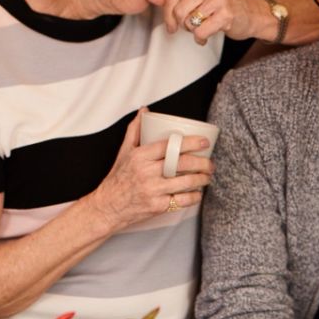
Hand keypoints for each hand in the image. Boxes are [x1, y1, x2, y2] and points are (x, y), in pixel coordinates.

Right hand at [90, 110, 213, 230]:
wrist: (108, 207)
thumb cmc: (118, 177)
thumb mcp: (124, 152)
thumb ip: (134, 130)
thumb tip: (145, 110)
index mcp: (140, 156)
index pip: (170, 146)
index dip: (190, 143)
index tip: (204, 142)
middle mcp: (147, 172)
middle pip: (181, 164)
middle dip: (202, 163)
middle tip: (210, 163)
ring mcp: (153, 190)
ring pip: (185, 182)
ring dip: (202, 179)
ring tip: (208, 176)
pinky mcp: (157, 207)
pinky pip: (182, 201)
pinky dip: (194, 196)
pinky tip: (198, 192)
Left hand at [145, 0, 258, 44]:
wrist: (249, 15)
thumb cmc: (219, 6)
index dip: (167, 16)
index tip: (172, 25)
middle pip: (178, 11)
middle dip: (182, 24)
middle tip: (191, 27)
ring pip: (189, 22)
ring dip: (192, 31)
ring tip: (202, 28)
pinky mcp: (226, 14)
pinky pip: (201, 31)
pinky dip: (201, 38)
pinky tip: (207, 35)